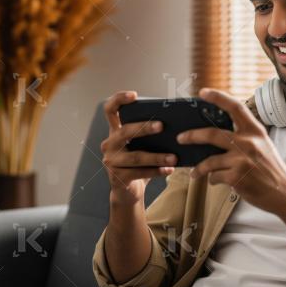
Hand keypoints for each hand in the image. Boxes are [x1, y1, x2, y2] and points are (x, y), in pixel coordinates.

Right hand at [101, 91, 177, 205]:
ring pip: (136, 156)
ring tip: (174, 157)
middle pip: (125, 131)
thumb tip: (176, 124)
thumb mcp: (142, 146)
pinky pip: (139, 172)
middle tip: (162, 126)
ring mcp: (111, 161)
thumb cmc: (139, 163)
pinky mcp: (117, 177)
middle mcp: (109, 144)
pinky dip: (156, 171)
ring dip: (157, 156)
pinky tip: (169, 170)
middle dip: (144, 128)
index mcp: (115, 131)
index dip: (119, 99)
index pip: (110, 110)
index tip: (134, 95)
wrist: (127, 191)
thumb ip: (150, 135)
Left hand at [176, 88, 285, 214]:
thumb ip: (244, 137)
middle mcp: (248, 142)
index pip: (235, 107)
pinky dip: (212, 180)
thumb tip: (216, 134)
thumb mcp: (262, 145)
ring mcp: (242, 160)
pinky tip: (214, 182)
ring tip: (194, 173)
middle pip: (212, 134)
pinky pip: (214, 176)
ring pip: (209, 161)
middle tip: (181, 138)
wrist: (284, 192)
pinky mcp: (237, 177)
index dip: (218, 97)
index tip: (203, 92)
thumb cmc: (271, 168)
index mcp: (255, 131)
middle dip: (192, 136)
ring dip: (198, 169)